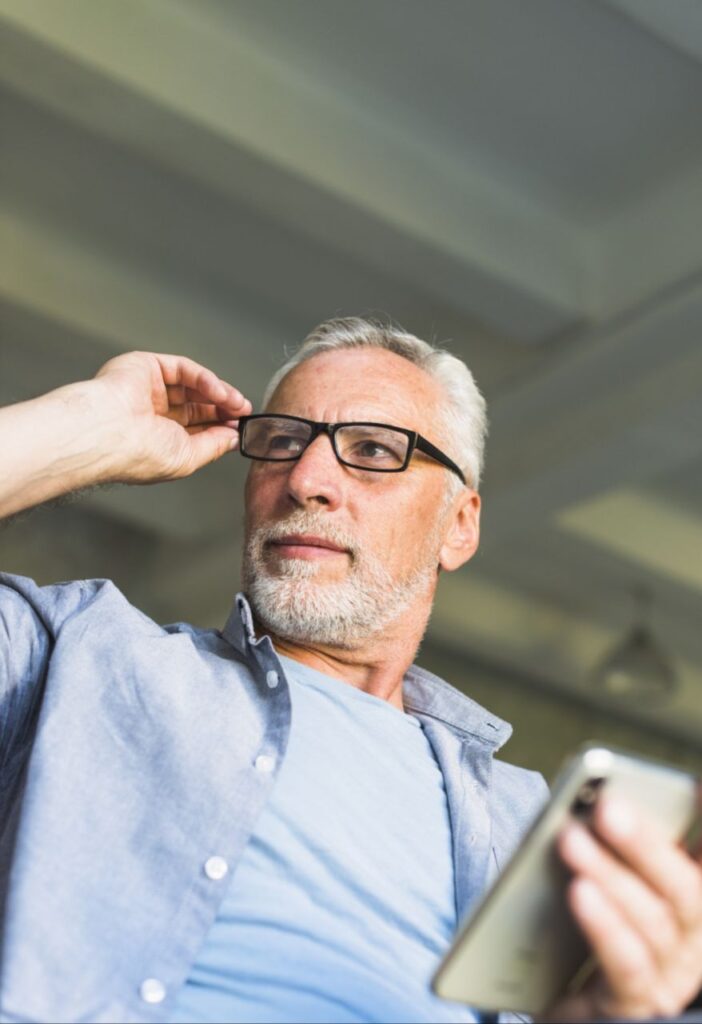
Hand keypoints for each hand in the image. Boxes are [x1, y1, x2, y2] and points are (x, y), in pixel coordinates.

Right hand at [93, 351, 251, 482]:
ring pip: (192, 385)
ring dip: (220, 393)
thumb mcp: (187, 457)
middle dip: (223, 408)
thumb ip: (212, 446)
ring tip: (237, 404)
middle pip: (196, 404)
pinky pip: (184, 369)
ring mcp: (148, 387)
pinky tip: (220, 393)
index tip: (241, 428)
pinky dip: (206, 380)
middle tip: (244, 412)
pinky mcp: (146, 366)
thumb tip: (233, 438)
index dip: (219, 425)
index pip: (194, 427)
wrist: (109, 433)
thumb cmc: (139, 454)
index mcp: (156, 436)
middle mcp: (151, 411)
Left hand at [542, 791, 701, 1020]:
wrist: (560, 999)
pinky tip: (579, 892)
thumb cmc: (584, 928)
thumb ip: (610, 842)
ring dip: (611, 876)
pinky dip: (605, 926)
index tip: (697, 787)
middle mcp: (693, 937)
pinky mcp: (638, 1005)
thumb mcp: (604, 877)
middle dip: (646, 844)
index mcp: (691, 897)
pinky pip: (628, 966)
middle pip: (686, 888)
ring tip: (571, 840)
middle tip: (608, 806)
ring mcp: (671, 975)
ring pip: (653, 923)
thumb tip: (597, 797)